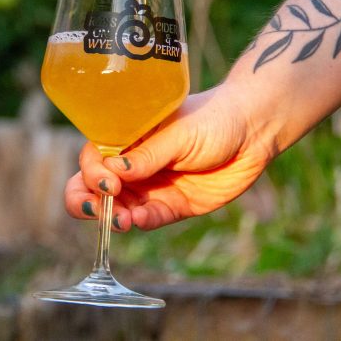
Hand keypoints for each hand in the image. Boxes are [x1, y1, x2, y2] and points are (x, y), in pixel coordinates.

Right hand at [63, 86, 277, 230]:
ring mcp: (150, 185)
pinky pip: (148, 218)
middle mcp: (132, 162)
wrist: (255, 131)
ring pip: (116, 207)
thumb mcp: (179, 133)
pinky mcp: (171, 205)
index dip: (92, 172)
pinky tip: (139, 220)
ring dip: (112, 217)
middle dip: (85, 199)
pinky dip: (140, 222)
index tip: (108, 182)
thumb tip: (111, 171)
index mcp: (126, 136)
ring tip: (123, 221)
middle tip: (96, 209)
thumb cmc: (214, 118)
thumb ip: (147, 155)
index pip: (92, 156)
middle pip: (92, 185)